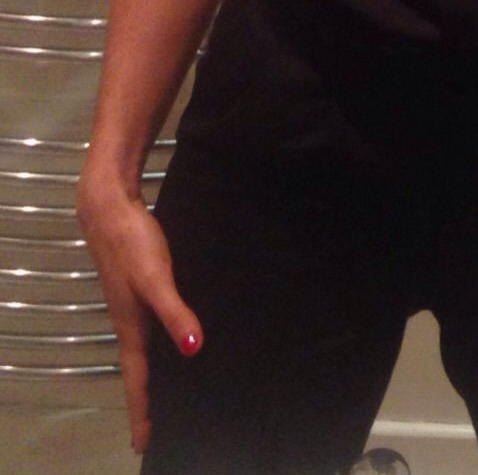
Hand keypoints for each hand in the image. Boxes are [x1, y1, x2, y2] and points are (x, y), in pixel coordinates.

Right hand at [77, 175, 202, 454]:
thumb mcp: (155, 279)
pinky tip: (181, 332)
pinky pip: (154, 323)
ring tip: (173, 388)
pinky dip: (164, 338)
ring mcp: (134, 302)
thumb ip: (175, 313)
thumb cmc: (131, 244)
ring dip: (156, 369)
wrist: (110, 205)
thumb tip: (194, 351)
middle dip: (148, 398)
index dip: (141, 411)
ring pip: (146, 346)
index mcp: (131, 327)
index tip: (143, 444)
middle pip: (140, 369)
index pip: (136, 380)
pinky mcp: (141, 284)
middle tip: (159, 426)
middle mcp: (130, 321)